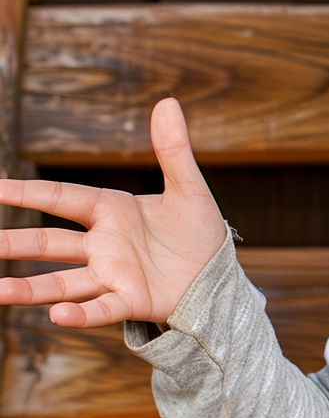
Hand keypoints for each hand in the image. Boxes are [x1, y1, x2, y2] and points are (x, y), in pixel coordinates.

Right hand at [0, 98, 227, 326]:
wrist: (219, 276)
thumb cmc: (199, 233)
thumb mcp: (188, 188)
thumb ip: (172, 149)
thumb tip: (167, 101)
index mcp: (112, 211)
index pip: (61, 198)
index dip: (27, 193)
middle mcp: (104, 245)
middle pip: (48, 244)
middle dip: (13, 244)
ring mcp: (114, 275)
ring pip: (62, 282)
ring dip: (29, 288)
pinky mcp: (133, 300)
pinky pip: (101, 309)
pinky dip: (80, 314)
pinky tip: (56, 316)